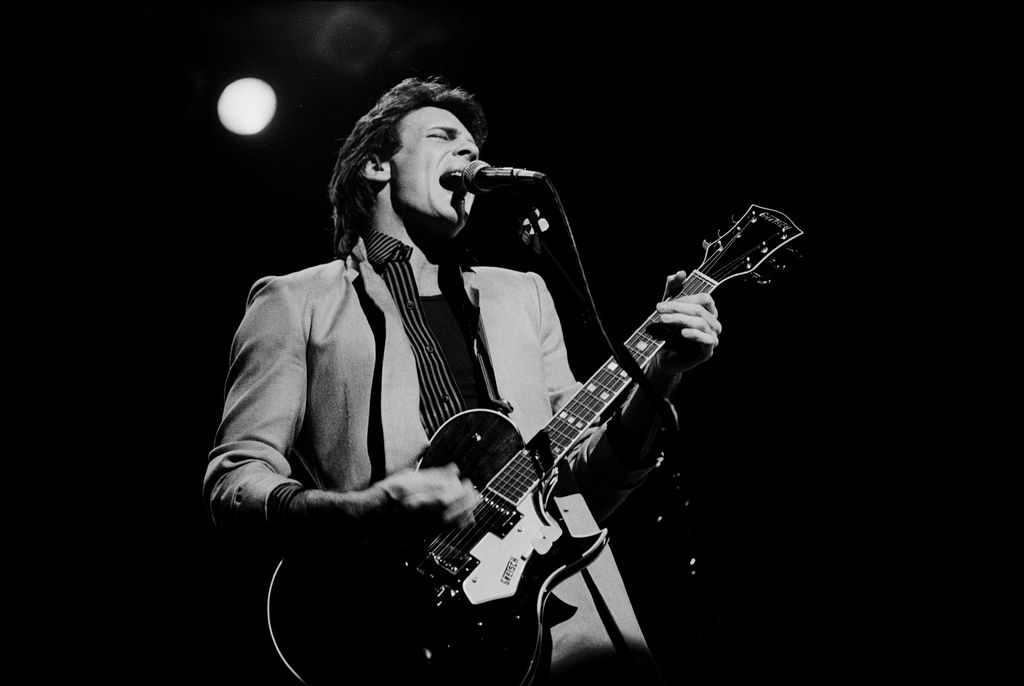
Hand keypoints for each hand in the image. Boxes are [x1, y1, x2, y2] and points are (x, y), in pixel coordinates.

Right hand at [371, 464, 478, 539]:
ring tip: (472, 509)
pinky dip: (455, 526)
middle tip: (476, 495)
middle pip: (460, 510)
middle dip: (470, 502)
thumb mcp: (410, 478)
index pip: (459, 495)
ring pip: (455, 524)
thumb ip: (435, 475)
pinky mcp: (423, 538)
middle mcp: (435, 518)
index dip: (466, 489)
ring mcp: (429, 530)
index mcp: (434, 501)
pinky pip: (445, 532)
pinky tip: (457, 523)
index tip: (469, 483)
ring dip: (465, 514)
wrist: (369, 518)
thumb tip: (453, 470)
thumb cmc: (386, 496)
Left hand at [648, 270, 721, 386]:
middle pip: (700, 309)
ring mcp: (712, 337)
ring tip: (663, 320)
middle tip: (659, 309)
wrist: (662, 357)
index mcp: (708, 312)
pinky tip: (682, 333)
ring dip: (680, 319)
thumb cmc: (668, 332)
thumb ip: (673, 289)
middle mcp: (713, 323)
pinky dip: (695, 334)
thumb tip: (680, 273)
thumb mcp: (668, 308)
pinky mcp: (707, 351)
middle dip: (678, 307)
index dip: (686, 297)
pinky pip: (707, 339)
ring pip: (702, 322)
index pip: (705, 298)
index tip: (664, 300)